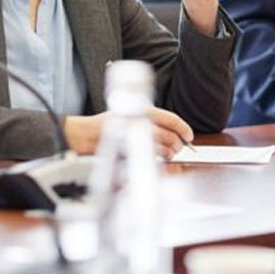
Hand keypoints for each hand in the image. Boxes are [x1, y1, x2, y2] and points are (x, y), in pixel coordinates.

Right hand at [65, 107, 193, 159]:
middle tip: (177, 148)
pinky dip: (160, 163)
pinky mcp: (131, 153)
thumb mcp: (130, 115)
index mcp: (141, 110)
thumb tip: (173, 133)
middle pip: (170, 136)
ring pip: (164, 150)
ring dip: (170, 155)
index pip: (171, 118)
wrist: (86, 136)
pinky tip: (159, 163)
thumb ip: (151, 122)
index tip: (188, 136)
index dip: (183, 128)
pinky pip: (152, 161)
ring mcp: (135, 138)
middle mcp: (139, 122)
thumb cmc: (107, 127)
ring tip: (167, 156)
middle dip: (177, 145)